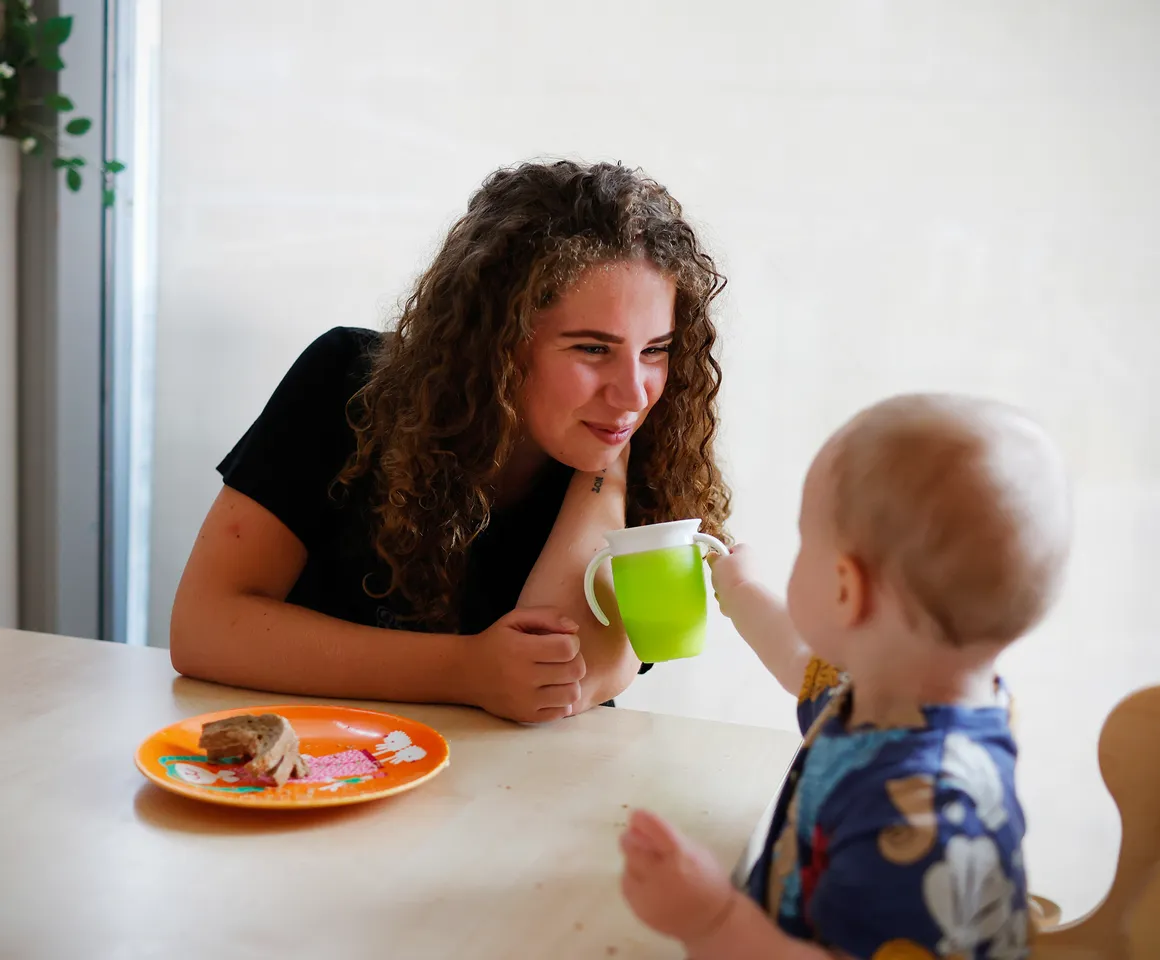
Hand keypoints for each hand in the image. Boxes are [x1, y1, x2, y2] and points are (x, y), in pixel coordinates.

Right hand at [463, 608, 585, 722]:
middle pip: (574, 671)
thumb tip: (574, 629)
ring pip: (572, 694)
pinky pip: (561, 713)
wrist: (466, 673)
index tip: (562, 640)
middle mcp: (523, 677)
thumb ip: (547, 615)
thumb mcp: (515, 619)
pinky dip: (562, 701)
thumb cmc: (496, 642)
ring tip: (558, 675)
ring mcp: (525, 700)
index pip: (568, 648)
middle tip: (562, 658)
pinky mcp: (526, 716)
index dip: (572, 642)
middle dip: (575, 660)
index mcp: (521, 650)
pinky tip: (550, 690)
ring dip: (570, 682)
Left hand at [619, 809, 736, 945]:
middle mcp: (662, 875)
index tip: (637, 816)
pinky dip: (633, 879)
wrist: (712, 922)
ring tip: (649, 865)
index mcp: (681, 856)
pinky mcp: (641, 911)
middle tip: (634, 837)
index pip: (655, 829)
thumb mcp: (695, 851)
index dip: (642, 819)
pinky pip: (627, 886)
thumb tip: (640, 824)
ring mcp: (650, 895)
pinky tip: (647, 881)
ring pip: (627, 866)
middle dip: (631, 838)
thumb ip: (669, 837)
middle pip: (631, 847)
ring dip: (634, 860)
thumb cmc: (706, 880)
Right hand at [708, 543, 757, 617]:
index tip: (715, 561)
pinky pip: (732, 594)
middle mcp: (752, 564)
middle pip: (729, 568)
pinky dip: (727, 597)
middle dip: (721, 574)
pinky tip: (726, 598)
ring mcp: (751, 581)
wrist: (742, 599)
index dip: (721, 555)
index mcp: (746, 551)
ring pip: (729, 582)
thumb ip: (713, 558)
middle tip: (717, 576)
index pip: (731, 550)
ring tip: (721, 588)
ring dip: (722, 586)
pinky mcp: (748, 595)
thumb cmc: (732, 575)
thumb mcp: (716, 561)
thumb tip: (713, 556)